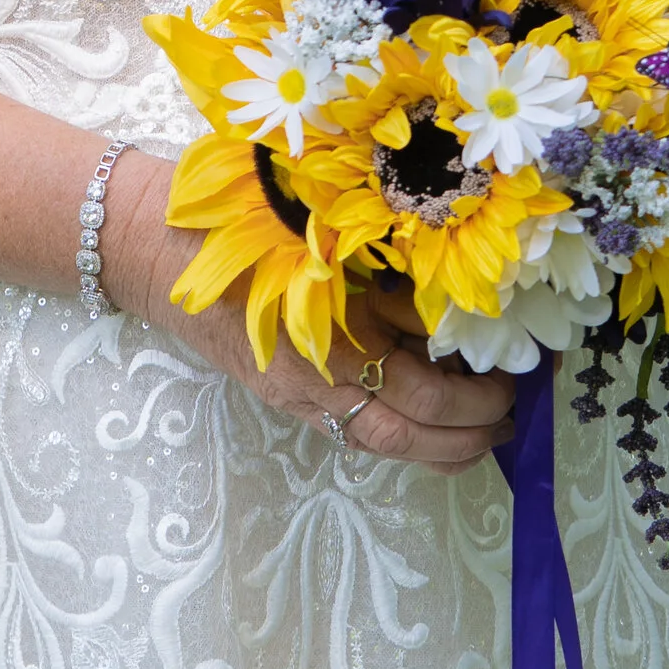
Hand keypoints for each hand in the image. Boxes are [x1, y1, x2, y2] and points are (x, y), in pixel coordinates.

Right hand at [98, 153, 516, 471]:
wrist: (158, 244)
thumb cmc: (245, 221)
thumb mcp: (330, 238)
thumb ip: (387, 280)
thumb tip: (454, 314)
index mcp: (330, 342)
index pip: (422, 395)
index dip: (474, 400)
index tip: (511, 383)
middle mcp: (314, 384)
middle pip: (403, 441)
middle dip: (464, 441)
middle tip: (507, 423)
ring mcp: (294, 396)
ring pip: (377, 444)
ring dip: (434, 447)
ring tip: (478, 433)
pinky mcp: (282, 394)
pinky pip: (349, 429)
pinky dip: (396, 430)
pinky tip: (423, 414)